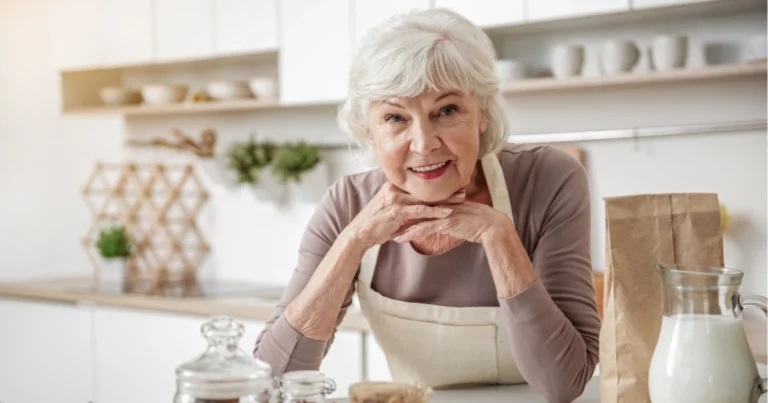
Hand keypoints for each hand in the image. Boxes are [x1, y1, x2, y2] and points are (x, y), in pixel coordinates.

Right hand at [346, 183, 466, 249]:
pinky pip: (420, 211)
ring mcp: (395, 199)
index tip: (452, 186)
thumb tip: (417, 210)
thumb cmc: (374, 224)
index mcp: (393, 186)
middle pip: (425, 189)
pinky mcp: (397, 211)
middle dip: (445, 191)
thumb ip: (403, 207)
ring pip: (425, 198)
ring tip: (461, 200)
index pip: (419, 185)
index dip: (436, 186)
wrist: (359, 233)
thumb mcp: (389, 211)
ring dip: (445, 200)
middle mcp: (394, 189)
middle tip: (463, 189)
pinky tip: (448, 213)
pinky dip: (435, 212)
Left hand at [393, 200, 513, 244]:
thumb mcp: (457, 219)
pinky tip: (400, 239)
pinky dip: (411, 233)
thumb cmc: (476, 223)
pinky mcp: (446, 222)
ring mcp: (442, 212)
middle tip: (383, 224)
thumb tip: (436, 223)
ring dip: (400, 226)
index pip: (418, 204)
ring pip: (416, 218)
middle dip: (397, 217)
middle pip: (413, 208)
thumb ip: (445, 218)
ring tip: (387, 233)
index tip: (391, 216)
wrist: (491, 226)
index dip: (404, 210)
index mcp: (441, 201)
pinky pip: (425, 228)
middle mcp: (440, 204)